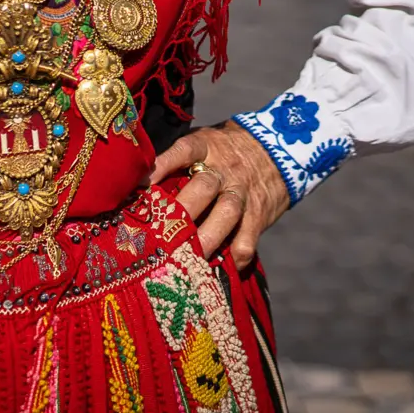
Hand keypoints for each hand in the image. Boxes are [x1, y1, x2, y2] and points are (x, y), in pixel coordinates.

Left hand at [149, 121, 288, 269]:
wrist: (278, 151)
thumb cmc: (223, 151)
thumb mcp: (203, 143)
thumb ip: (176, 160)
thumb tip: (135, 183)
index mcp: (207, 147)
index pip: (184, 151)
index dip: (162, 165)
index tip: (140, 185)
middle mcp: (225, 170)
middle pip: (204, 187)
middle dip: (180, 211)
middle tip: (157, 233)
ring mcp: (243, 193)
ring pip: (226, 215)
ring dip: (205, 239)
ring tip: (184, 259)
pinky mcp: (259, 216)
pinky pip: (247, 239)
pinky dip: (233, 256)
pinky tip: (216, 270)